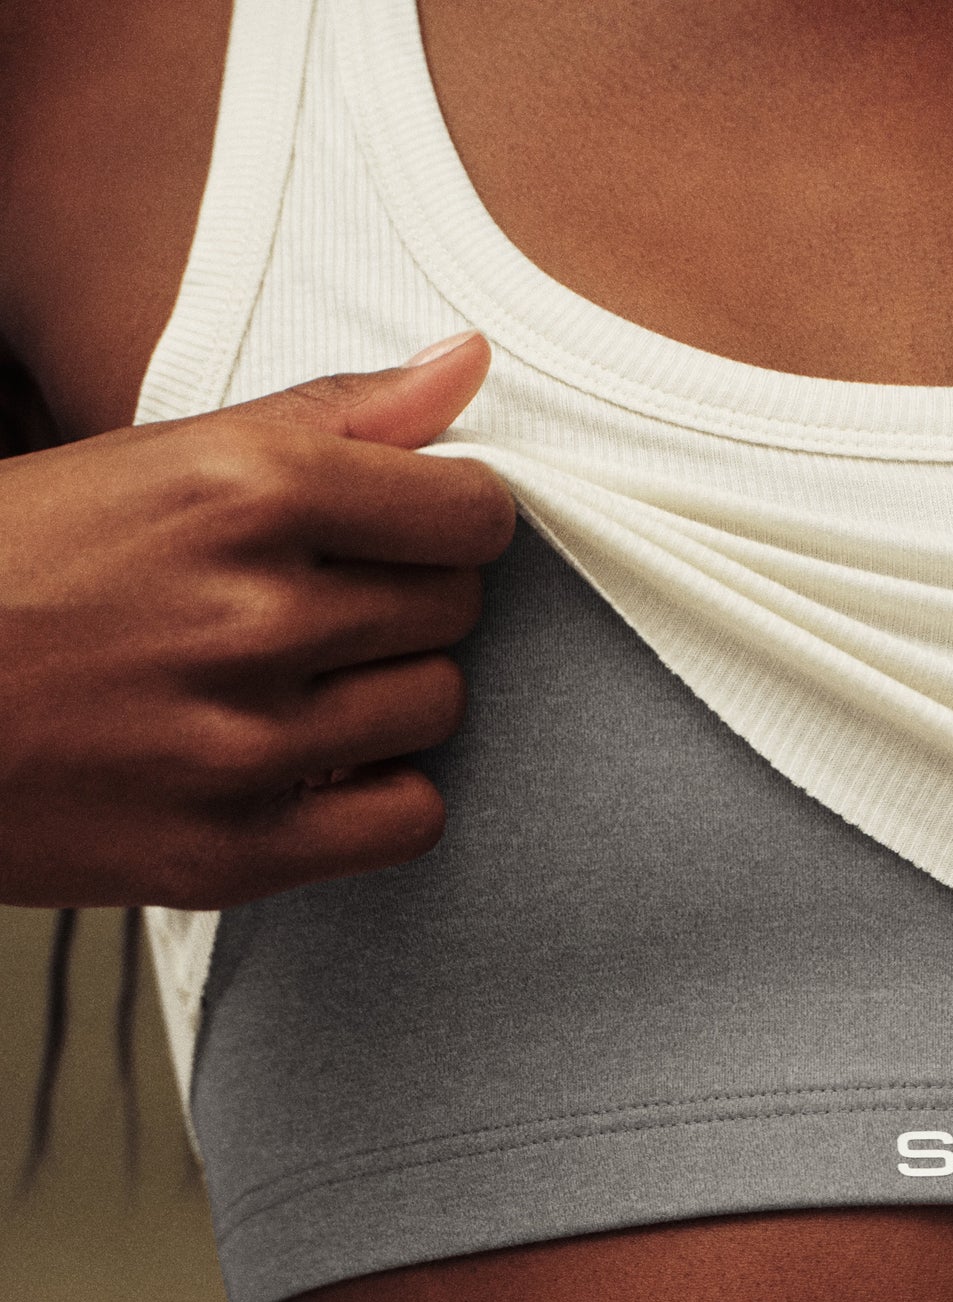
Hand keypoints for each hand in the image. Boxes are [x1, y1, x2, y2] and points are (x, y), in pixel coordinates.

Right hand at [0, 330, 515, 910]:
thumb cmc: (19, 568)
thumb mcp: (158, 459)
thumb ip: (331, 415)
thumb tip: (468, 361)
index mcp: (241, 493)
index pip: (467, 514)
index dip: (454, 520)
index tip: (414, 530)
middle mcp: (253, 616)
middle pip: (453, 609)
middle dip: (409, 601)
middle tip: (326, 607)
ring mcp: (245, 742)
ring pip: (438, 707)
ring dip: (393, 694)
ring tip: (305, 682)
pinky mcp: (233, 849)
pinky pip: (408, 818)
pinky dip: (382, 795)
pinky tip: (317, 766)